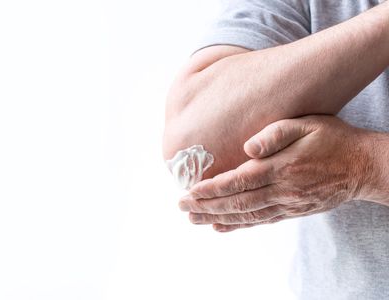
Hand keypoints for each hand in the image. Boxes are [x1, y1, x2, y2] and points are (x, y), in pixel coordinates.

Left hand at [178, 115, 377, 231]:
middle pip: (236, 202)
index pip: (237, 182)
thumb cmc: (332, 140)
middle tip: (182, 207)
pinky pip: (260, 221)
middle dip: (206, 206)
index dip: (211, 189)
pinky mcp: (292, 211)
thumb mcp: (306, 125)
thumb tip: (247, 147)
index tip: (189, 192)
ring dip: (217, 218)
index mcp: (280, 167)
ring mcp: (286, 203)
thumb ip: (275, 134)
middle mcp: (280, 190)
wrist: (361, 167)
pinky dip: (238, 225)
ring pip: (245, 215)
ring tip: (194, 219)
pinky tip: (222, 227)